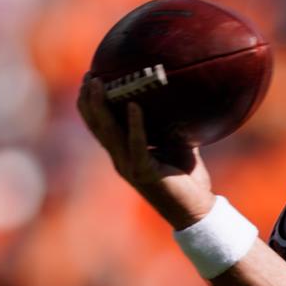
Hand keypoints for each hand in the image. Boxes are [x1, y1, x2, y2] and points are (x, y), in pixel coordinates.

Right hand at [76, 77, 214, 228]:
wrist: (197, 211)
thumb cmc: (189, 180)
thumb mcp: (178, 146)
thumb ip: (173, 126)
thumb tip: (179, 99)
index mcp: (124, 154)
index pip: (99, 126)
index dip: (90, 104)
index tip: (90, 78)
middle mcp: (121, 159)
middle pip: (96, 126)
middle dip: (88, 100)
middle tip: (88, 74)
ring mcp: (130, 167)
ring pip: (108, 132)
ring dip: (101, 106)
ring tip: (99, 83)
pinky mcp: (144, 173)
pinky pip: (137, 143)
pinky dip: (135, 124)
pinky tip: (134, 105)